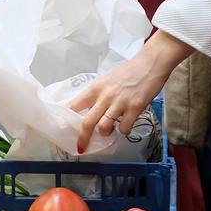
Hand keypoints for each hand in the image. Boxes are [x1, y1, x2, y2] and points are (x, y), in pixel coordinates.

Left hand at [68, 31, 192, 152]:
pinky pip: (124, 128)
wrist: (149, 64)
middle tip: (81, 147)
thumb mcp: (106, 81)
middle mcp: (105, 96)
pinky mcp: (135, 108)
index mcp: (95, 88)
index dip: (66, 118)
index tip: (61, 129)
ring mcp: (120, 102)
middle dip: (83, 138)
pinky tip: (126, 124)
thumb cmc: (127, 72)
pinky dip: (124, 130)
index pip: (74, 104)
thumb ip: (97, 96)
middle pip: (87, 122)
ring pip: (104, 127)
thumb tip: (87, 111)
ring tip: (110, 129)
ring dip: (106, 133)